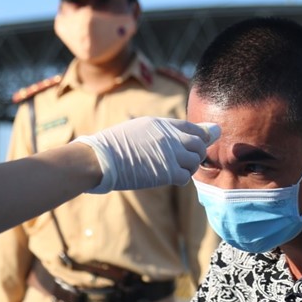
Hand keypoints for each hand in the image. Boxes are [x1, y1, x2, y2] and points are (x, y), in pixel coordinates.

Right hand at [74, 117, 220, 193]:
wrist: (101, 158)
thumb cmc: (112, 146)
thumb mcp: (137, 129)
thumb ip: (158, 132)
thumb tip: (171, 139)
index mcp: (161, 124)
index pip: (193, 128)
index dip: (201, 136)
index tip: (201, 142)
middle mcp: (170, 136)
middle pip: (199, 144)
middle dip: (197, 153)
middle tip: (187, 161)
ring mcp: (170, 153)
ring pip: (195, 161)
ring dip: (188, 167)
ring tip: (175, 170)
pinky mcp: (168, 171)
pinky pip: (185, 176)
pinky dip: (181, 178)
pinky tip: (170, 178)